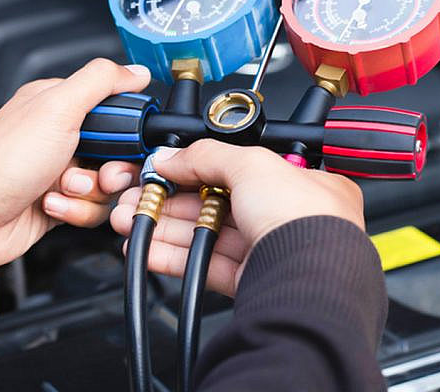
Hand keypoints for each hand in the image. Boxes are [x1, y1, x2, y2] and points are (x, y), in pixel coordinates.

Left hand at [0, 58, 150, 268]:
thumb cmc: (3, 162)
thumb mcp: (58, 108)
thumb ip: (101, 81)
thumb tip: (136, 71)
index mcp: (62, 104)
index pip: (118, 110)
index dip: (128, 130)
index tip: (122, 142)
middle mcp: (63, 135)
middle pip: (120, 152)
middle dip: (112, 169)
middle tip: (97, 172)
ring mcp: (63, 170)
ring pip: (110, 185)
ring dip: (90, 192)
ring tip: (62, 188)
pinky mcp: (63, 201)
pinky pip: (94, 209)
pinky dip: (76, 211)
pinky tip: (51, 203)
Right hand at [110, 140, 363, 295]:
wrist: (309, 281)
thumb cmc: (305, 220)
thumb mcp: (253, 164)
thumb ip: (207, 156)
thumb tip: (171, 155)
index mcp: (304, 184)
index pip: (242, 169)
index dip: (200, 167)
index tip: (166, 168)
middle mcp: (290, 218)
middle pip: (219, 203)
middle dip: (172, 199)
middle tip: (140, 195)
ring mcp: (271, 252)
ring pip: (209, 235)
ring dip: (166, 227)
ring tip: (130, 219)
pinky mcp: (252, 283)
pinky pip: (206, 266)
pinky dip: (174, 257)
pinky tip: (148, 249)